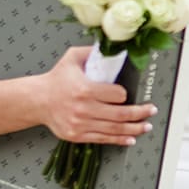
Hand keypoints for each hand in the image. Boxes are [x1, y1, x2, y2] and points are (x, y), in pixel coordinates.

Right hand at [37, 46, 156, 145]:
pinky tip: (131, 138)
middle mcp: (84, 109)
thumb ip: (93, 52)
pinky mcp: (77, 135)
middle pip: (120, 114)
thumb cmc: (57, 78)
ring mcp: (81, 124)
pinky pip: (103, 139)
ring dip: (134, 128)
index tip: (126, 94)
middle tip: (151, 110)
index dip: (124, 94)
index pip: (117, 95)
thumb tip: (113, 48)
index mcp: (85, 90)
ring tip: (146, 126)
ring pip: (114, 129)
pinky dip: (119, 139)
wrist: (37, 100)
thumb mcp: (73, 58)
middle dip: (140, 113)